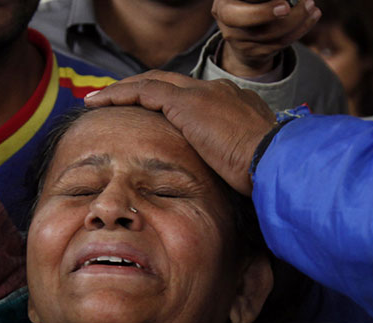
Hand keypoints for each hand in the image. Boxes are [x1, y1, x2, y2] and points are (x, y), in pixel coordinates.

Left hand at [86, 70, 274, 194]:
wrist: (274, 162)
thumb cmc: (268, 176)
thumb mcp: (249, 170)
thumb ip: (234, 169)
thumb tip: (233, 190)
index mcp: (237, 106)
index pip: (196, 99)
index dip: (171, 106)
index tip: (156, 118)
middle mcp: (219, 92)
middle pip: (171, 84)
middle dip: (143, 91)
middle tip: (119, 101)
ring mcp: (203, 93)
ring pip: (152, 82)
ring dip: (124, 90)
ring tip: (100, 100)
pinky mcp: (186, 102)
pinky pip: (143, 90)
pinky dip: (118, 94)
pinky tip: (98, 102)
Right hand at [213, 0, 321, 77]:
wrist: (245, 27)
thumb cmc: (252, 1)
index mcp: (224, 4)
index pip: (234, 9)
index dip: (260, 10)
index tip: (284, 3)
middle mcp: (226, 20)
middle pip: (247, 22)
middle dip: (273, 15)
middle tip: (298, 5)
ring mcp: (238, 40)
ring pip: (271, 35)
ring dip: (298, 20)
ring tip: (311, 6)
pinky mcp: (255, 52)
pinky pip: (281, 43)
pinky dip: (301, 29)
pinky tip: (312, 15)